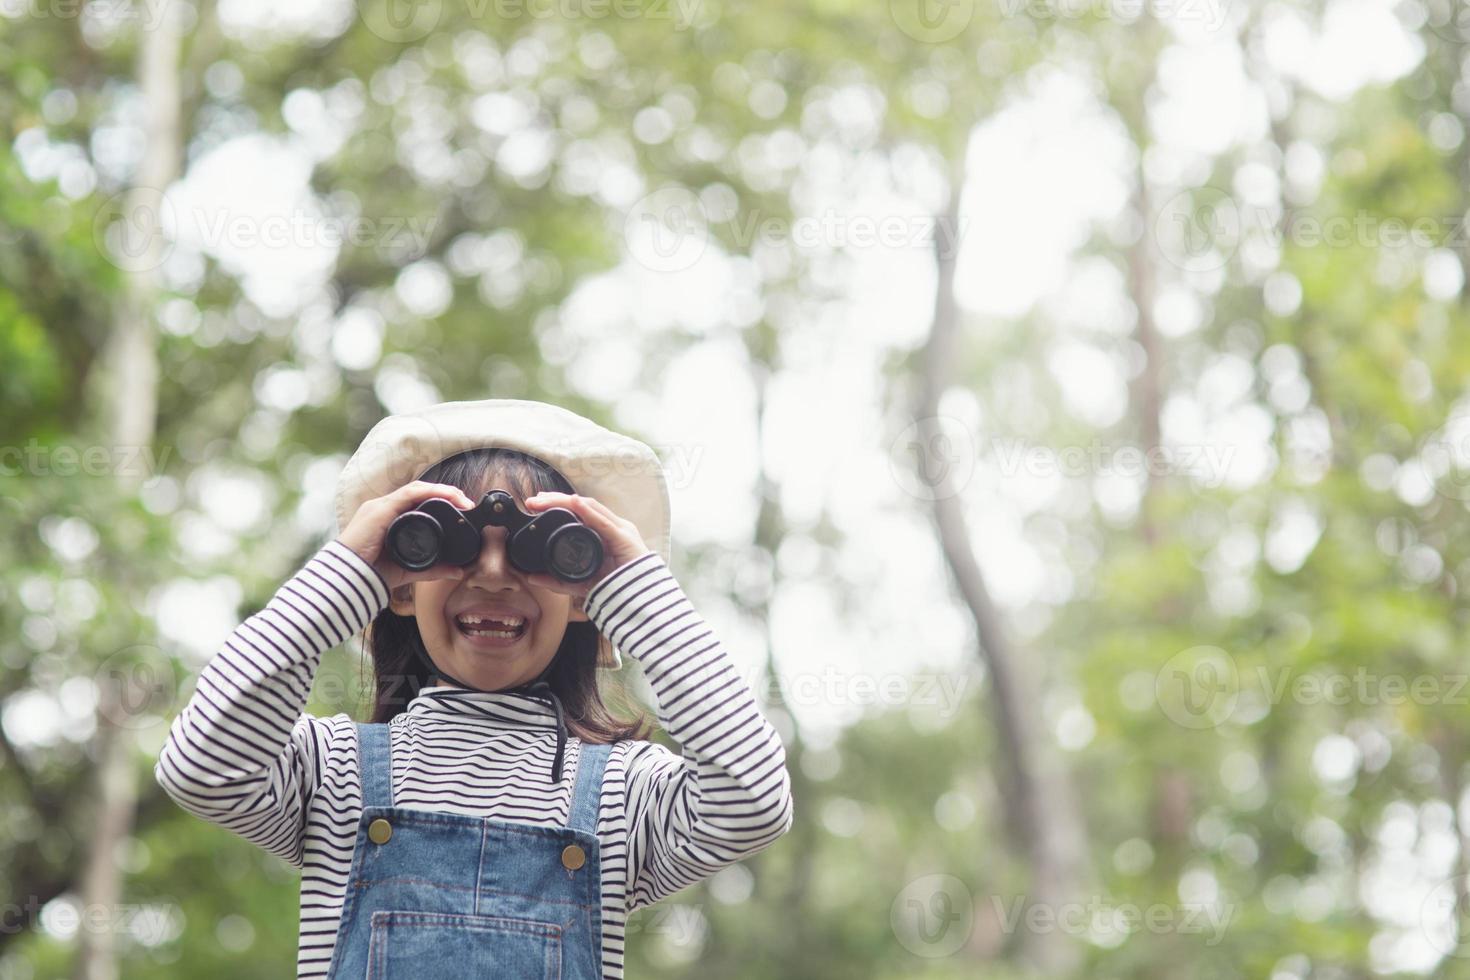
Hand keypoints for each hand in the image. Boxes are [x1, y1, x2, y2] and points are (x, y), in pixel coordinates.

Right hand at [336, 481, 477, 594]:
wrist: (346, 580)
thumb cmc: (371, 573)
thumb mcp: (409, 569)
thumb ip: (433, 569)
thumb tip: (458, 571)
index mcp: (388, 518)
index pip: (417, 502)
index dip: (441, 502)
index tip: (463, 510)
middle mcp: (384, 508)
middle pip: (419, 493)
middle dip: (446, 494)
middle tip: (467, 503)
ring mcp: (381, 506)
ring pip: (417, 489)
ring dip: (443, 491)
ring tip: (462, 499)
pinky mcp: (380, 509)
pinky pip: (410, 493)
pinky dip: (432, 492)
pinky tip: (448, 496)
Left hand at [521, 491, 651, 599]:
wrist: (640, 602)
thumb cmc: (616, 589)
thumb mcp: (581, 583)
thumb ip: (558, 581)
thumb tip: (532, 578)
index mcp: (604, 534)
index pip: (579, 511)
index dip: (558, 504)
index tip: (536, 504)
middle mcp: (612, 527)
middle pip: (582, 505)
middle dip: (556, 499)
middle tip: (534, 499)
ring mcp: (619, 530)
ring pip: (590, 507)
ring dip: (566, 501)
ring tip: (546, 498)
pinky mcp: (624, 539)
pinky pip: (604, 522)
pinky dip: (588, 512)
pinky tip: (575, 503)